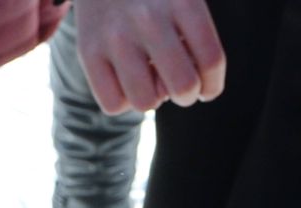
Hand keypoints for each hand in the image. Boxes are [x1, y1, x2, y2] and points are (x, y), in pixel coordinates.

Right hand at [71, 0, 226, 113]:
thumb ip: (194, 41)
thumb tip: (178, 90)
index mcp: (183, 0)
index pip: (211, 61)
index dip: (211, 85)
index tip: (205, 88)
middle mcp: (149, 18)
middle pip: (183, 86)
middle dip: (186, 96)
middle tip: (177, 85)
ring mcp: (116, 36)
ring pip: (146, 102)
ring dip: (152, 98)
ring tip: (147, 77)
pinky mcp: (88, 51)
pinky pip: (113, 104)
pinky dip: (123, 100)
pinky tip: (124, 80)